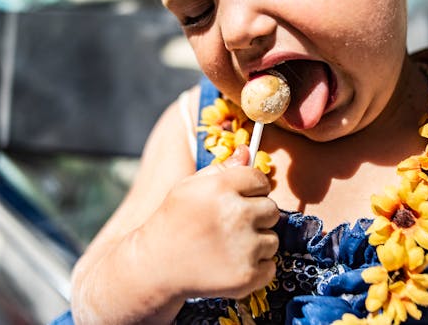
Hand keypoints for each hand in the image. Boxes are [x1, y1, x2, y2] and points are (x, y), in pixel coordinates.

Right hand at [138, 144, 279, 299]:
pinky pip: (270, 266)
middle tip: (231, 226)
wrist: (155, 267)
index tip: (241, 199)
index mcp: (221, 188)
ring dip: (256, 243)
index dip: (252, 190)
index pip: (260, 180)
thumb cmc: (173, 222)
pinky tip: (232, 265)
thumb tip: (247, 151)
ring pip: (272, 239)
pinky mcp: (247, 275)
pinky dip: (256, 269)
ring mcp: (244, 246)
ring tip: (228, 247)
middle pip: (271, 209)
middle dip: (255, 216)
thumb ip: (221, 169)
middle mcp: (236, 214)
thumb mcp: (189, 187)